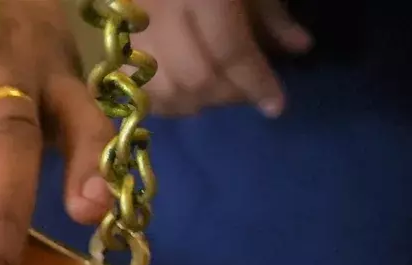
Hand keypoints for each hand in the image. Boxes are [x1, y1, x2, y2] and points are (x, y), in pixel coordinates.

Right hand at [139, 0, 311, 116]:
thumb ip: (271, 11)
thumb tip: (298, 48)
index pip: (230, 50)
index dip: (256, 82)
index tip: (276, 106)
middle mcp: (160, 10)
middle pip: (195, 77)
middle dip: (227, 95)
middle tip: (245, 93)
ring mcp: (130, 25)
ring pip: (160, 87)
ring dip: (193, 102)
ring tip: (215, 92)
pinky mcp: (112, 33)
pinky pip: (129, 82)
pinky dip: (157, 97)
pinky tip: (180, 92)